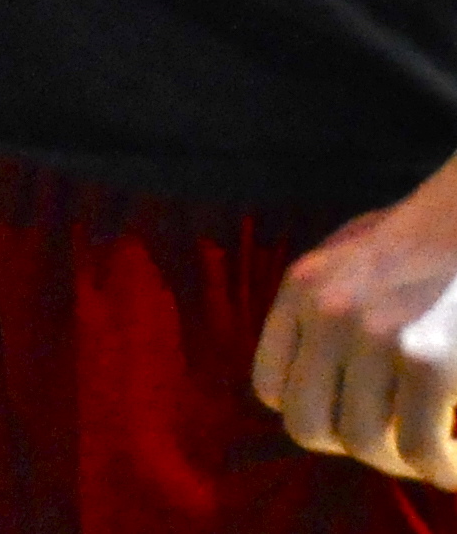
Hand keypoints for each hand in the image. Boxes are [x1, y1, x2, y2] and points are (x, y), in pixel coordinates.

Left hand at [258, 159, 456, 485]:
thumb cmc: (436, 241)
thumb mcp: (357, 257)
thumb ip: (329, 307)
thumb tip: (327, 380)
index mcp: (303, 288)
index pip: (272, 388)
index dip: (317, 416)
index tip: (358, 420)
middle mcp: (327, 313)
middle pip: (308, 425)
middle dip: (357, 449)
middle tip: (402, 451)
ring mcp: (375, 337)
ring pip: (366, 445)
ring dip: (408, 465)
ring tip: (440, 458)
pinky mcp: (427, 361)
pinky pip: (420, 449)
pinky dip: (444, 469)